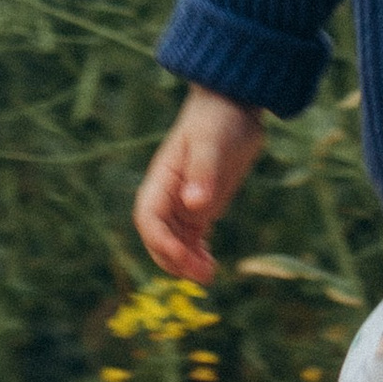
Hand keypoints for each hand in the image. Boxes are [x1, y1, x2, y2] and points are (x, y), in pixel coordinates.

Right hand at [133, 87, 267, 284]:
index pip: (149, 219)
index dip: (161, 242)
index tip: (184, 255)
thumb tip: (194, 204)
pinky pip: (191, 238)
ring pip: (175, 242)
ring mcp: (183, 203)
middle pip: (159, 237)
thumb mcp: (212, 142)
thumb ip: (202, 172)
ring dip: (186, 262)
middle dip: (174, 259)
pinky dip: (197, 255)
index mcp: (161, 179)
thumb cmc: (218, 119)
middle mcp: (168, 195)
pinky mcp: (201, 208)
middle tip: (203, 274)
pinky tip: (210, 265)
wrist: (233, 106)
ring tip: (209, 275)